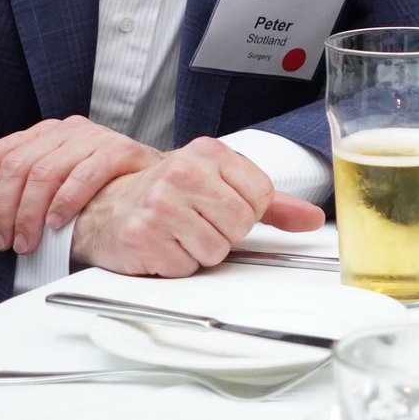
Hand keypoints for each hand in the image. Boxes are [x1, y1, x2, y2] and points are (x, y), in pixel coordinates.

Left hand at [0, 115, 162, 252]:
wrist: (159, 181)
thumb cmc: (104, 187)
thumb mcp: (58, 180)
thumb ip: (29, 188)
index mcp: (44, 133)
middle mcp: (66, 129)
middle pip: (18, 166)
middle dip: (5, 210)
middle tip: (5, 242)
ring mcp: (93, 136)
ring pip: (44, 172)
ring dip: (30, 214)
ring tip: (28, 242)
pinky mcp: (119, 149)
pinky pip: (83, 175)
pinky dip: (65, 203)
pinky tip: (58, 224)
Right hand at [70, 137, 325, 276]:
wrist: (106, 205)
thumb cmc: (168, 194)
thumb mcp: (221, 185)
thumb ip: (271, 203)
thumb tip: (312, 218)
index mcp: (208, 152)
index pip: (260, 195)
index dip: (246, 211)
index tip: (222, 205)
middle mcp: (183, 172)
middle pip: (240, 225)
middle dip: (224, 233)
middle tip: (197, 221)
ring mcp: (159, 204)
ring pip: (215, 250)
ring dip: (199, 251)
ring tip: (179, 233)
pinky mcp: (142, 235)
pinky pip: (185, 267)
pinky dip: (176, 264)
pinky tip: (161, 244)